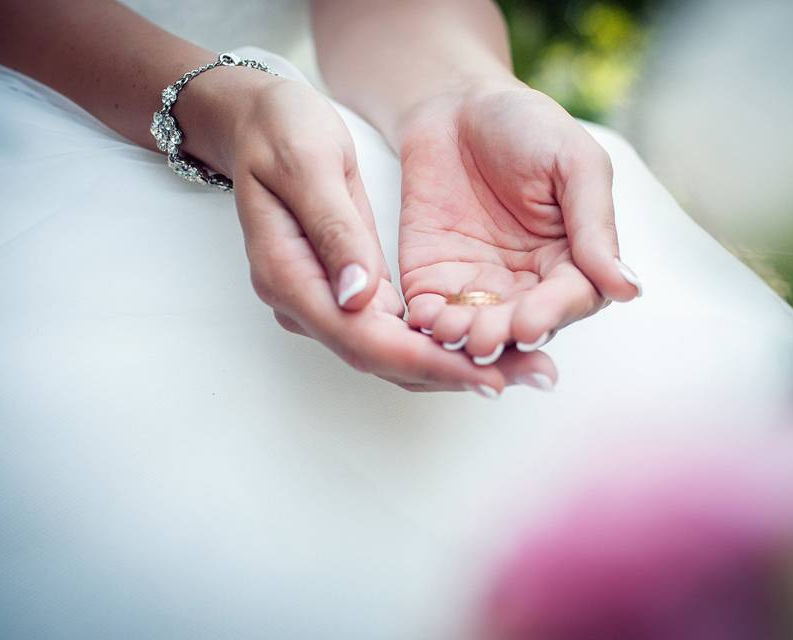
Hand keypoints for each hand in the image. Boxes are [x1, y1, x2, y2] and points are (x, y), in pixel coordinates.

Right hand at [184, 70, 549, 391]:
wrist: (258, 123)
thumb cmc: (280, 130)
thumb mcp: (310, 162)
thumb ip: (334, 229)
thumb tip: (360, 296)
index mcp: (290, 275)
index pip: (365, 339)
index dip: (430, 361)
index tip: (489, 372)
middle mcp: (305, 303)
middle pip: (386, 360)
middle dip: (459, 373)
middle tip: (534, 376)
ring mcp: (325, 302)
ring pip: (396, 353)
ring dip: (459, 364)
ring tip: (526, 367)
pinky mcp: (348, 292)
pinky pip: (398, 329)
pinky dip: (443, 340)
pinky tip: (490, 338)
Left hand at [398, 85, 641, 366]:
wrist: (455, 104)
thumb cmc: (527, 125)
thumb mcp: (574, 163)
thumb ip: (595, 224)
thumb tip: (629, 288)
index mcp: (571, 260)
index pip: (570, 300)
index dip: (550, 315)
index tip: (530, 324)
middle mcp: (527, 284)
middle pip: (520, 325)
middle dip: (502, 335)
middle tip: (484, 339)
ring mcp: (478, 286)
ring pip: (476, 327)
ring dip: (464, 337)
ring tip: (451, 332)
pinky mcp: (433, 280)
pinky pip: (432, 312)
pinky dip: (427, 322)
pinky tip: (422, 319)